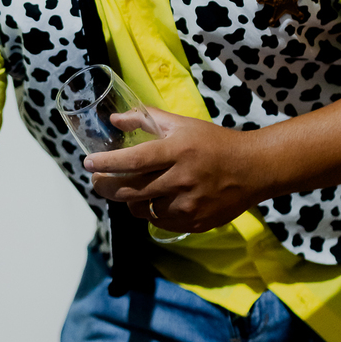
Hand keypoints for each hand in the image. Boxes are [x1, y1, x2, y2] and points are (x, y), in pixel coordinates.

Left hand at [85, 108, 262, 233]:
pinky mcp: (194, 222)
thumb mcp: (183, 125)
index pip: (133, 160)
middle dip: (106, 186)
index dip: (106, 163)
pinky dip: (151, 212)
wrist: (253, 169)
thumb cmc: (214, 143)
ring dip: (131, 200)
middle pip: (131, 190)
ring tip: (130, 189)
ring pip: (143, 209)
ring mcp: (188, 204)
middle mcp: (181, 179)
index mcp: (178, 151)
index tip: (87, 163)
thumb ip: (147, 119)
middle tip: (97, 180)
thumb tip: (115, 120)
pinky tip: (154, 200)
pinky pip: (159, 222)